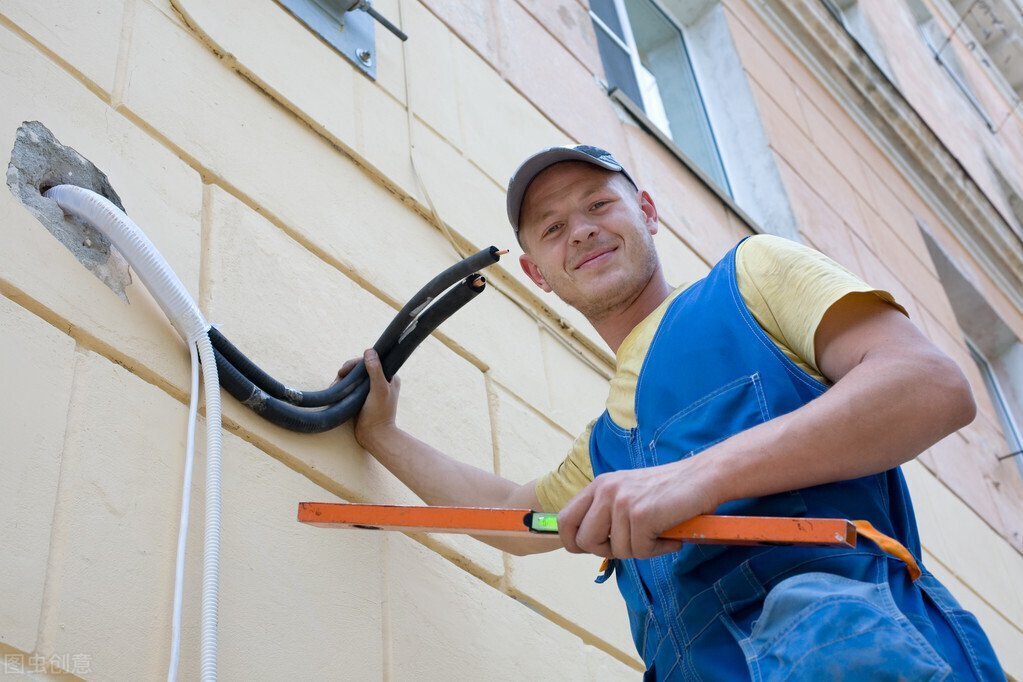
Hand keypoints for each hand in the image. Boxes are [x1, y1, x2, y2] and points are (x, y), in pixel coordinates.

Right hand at [339, 349, 400, 447]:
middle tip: (339, 377)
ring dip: (344, 378)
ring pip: (355, 376)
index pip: (372, 361)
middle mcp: (381, 381)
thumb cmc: (379, 413)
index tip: (346, 369)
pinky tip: (336, 389)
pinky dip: (343, 386)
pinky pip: (351, 386)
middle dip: (349, 370)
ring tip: (336, 384)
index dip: (357, 362)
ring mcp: (370, 389)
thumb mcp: (379, 390)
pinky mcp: (362, 397)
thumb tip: (369, 351)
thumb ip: (375, 371)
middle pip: (362, 368)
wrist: (374, 435)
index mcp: (389, 377)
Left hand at [557, 457, 719, 558]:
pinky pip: (640, 551)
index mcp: (599, 485)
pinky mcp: (641, 515)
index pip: (565, 519)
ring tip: (657, 534)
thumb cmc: (668, 490)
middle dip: (606, 551)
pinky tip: (670, 536)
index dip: (573, 542)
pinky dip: (657, 549)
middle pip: (584, 541)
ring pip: (615, 550)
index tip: (590, 549)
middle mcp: (606, 491)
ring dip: (638, 550)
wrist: (703, 477)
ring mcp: (622, 502)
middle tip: (631, 544)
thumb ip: (606, 512)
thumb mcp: (627, 494)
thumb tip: (586, 544)